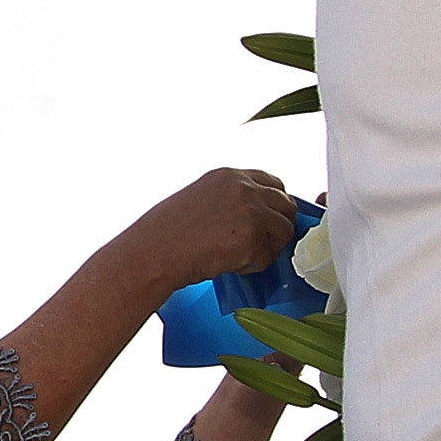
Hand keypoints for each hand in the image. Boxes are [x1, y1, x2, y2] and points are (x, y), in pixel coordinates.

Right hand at [125, 168, 300, 294]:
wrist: (154, 252)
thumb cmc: (166, 233)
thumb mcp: (201, 199)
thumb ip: (231, 200)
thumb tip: (256, 216)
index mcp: (229, 176)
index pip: (274, 183)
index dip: (274, 205)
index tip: (268, 220)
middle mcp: (244, 187)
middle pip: (286, 205)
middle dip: (277, 226)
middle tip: (257, 243)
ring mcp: (251, 210)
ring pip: (284, 232)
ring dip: (268, 247)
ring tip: (238, 255)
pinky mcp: (253, 237)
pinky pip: (269, 256)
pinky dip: (253, 265)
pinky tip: (229, 263)